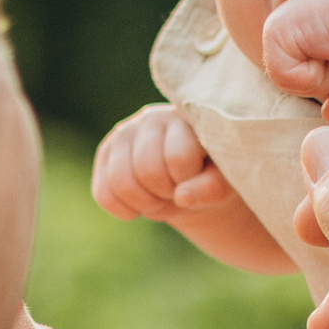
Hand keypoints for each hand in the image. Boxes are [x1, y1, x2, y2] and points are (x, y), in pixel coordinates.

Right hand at [91, 111, 285, 275]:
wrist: (190, 178)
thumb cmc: (212, 175)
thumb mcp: (224, 182)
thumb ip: (213, 187)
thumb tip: (181, 197)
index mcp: (185, 117)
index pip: (178, 158)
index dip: (189, 183)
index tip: (198, 183)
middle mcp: (151, 118)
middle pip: (148, 171)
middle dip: (166, 196)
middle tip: (178, 195)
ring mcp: (124, 135)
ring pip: (121, 183)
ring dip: (146, 205)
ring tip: (162, 201)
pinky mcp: (106, 154)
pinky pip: (103, 194)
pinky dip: (124, 211)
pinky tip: (140, 208)